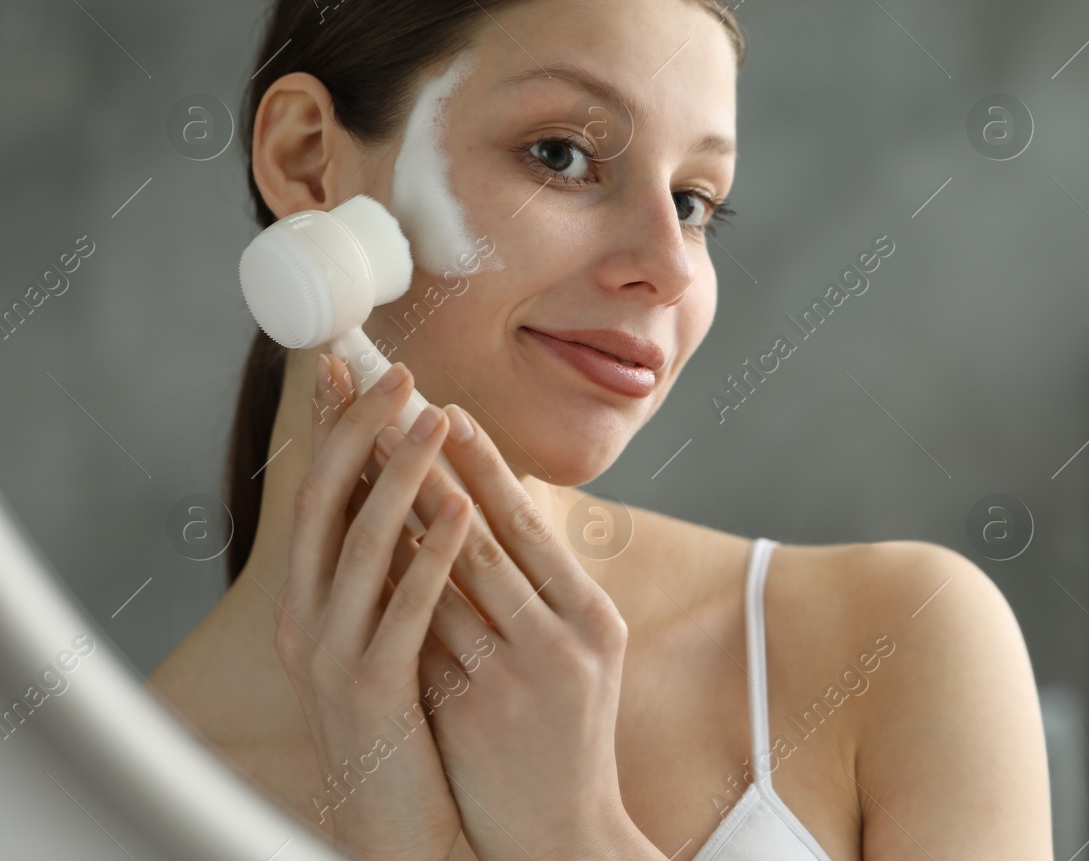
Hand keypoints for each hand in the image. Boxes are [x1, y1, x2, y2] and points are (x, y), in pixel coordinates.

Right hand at [269, 355, 472, 860]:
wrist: (400, 825)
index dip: (328, 426)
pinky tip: (464, 507)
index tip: (347, 362)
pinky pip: (404, 609)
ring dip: (400, 476)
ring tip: (438, 419)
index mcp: (305, 600)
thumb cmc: (400, 715)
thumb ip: (387, 565)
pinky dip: (434, 553)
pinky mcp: (371, 692)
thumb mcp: (383, 626)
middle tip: (400, 372)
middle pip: (324, 505)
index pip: (314, 493)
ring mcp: (330, 657)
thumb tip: (408, 486)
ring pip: (360, 548)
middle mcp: (303, 620)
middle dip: (360, 432)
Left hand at [371, 401, 654, 860]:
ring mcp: (514, 680)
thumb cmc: (566, 737)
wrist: (562, 838)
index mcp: (593, 618)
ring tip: (361, 466)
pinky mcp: (470, 714)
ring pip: (444, 582)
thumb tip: (497, 513)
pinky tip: (355, 552)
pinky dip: (389, 588)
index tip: (448, 411)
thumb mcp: (582, 654)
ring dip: (398, 517)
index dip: (486, 466)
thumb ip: (545, 590)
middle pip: (484, 539)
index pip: (531, 526)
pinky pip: (418, 636)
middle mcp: (560, 642)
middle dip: (432, 470)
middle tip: (389, 410)